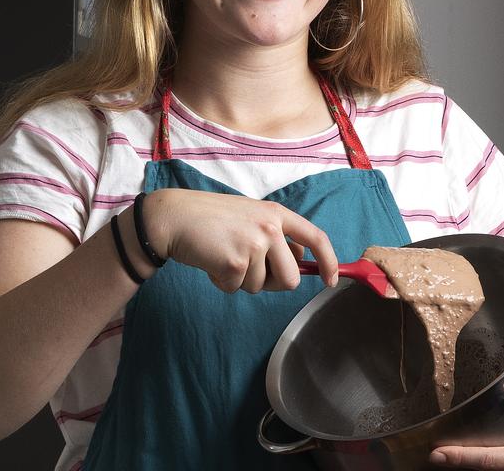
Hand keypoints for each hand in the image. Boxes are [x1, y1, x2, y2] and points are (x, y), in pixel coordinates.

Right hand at [140, 189, 337, 292]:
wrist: (173, 218)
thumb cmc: (208, 219)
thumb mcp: (249, 217)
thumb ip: (274, 237)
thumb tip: (299, 266)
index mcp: (276, 213)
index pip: (316, 238)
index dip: (329, 262)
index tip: (330, 281)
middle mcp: (270, 227)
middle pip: (291, 278)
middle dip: (271, 283)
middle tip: (246, 269)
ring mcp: (254, 243)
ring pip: (261, 286)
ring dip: (241, 280)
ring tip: (222, 256)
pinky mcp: (236, 262)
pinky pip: (236, 288)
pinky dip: (221, 282)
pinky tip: (210, 261)